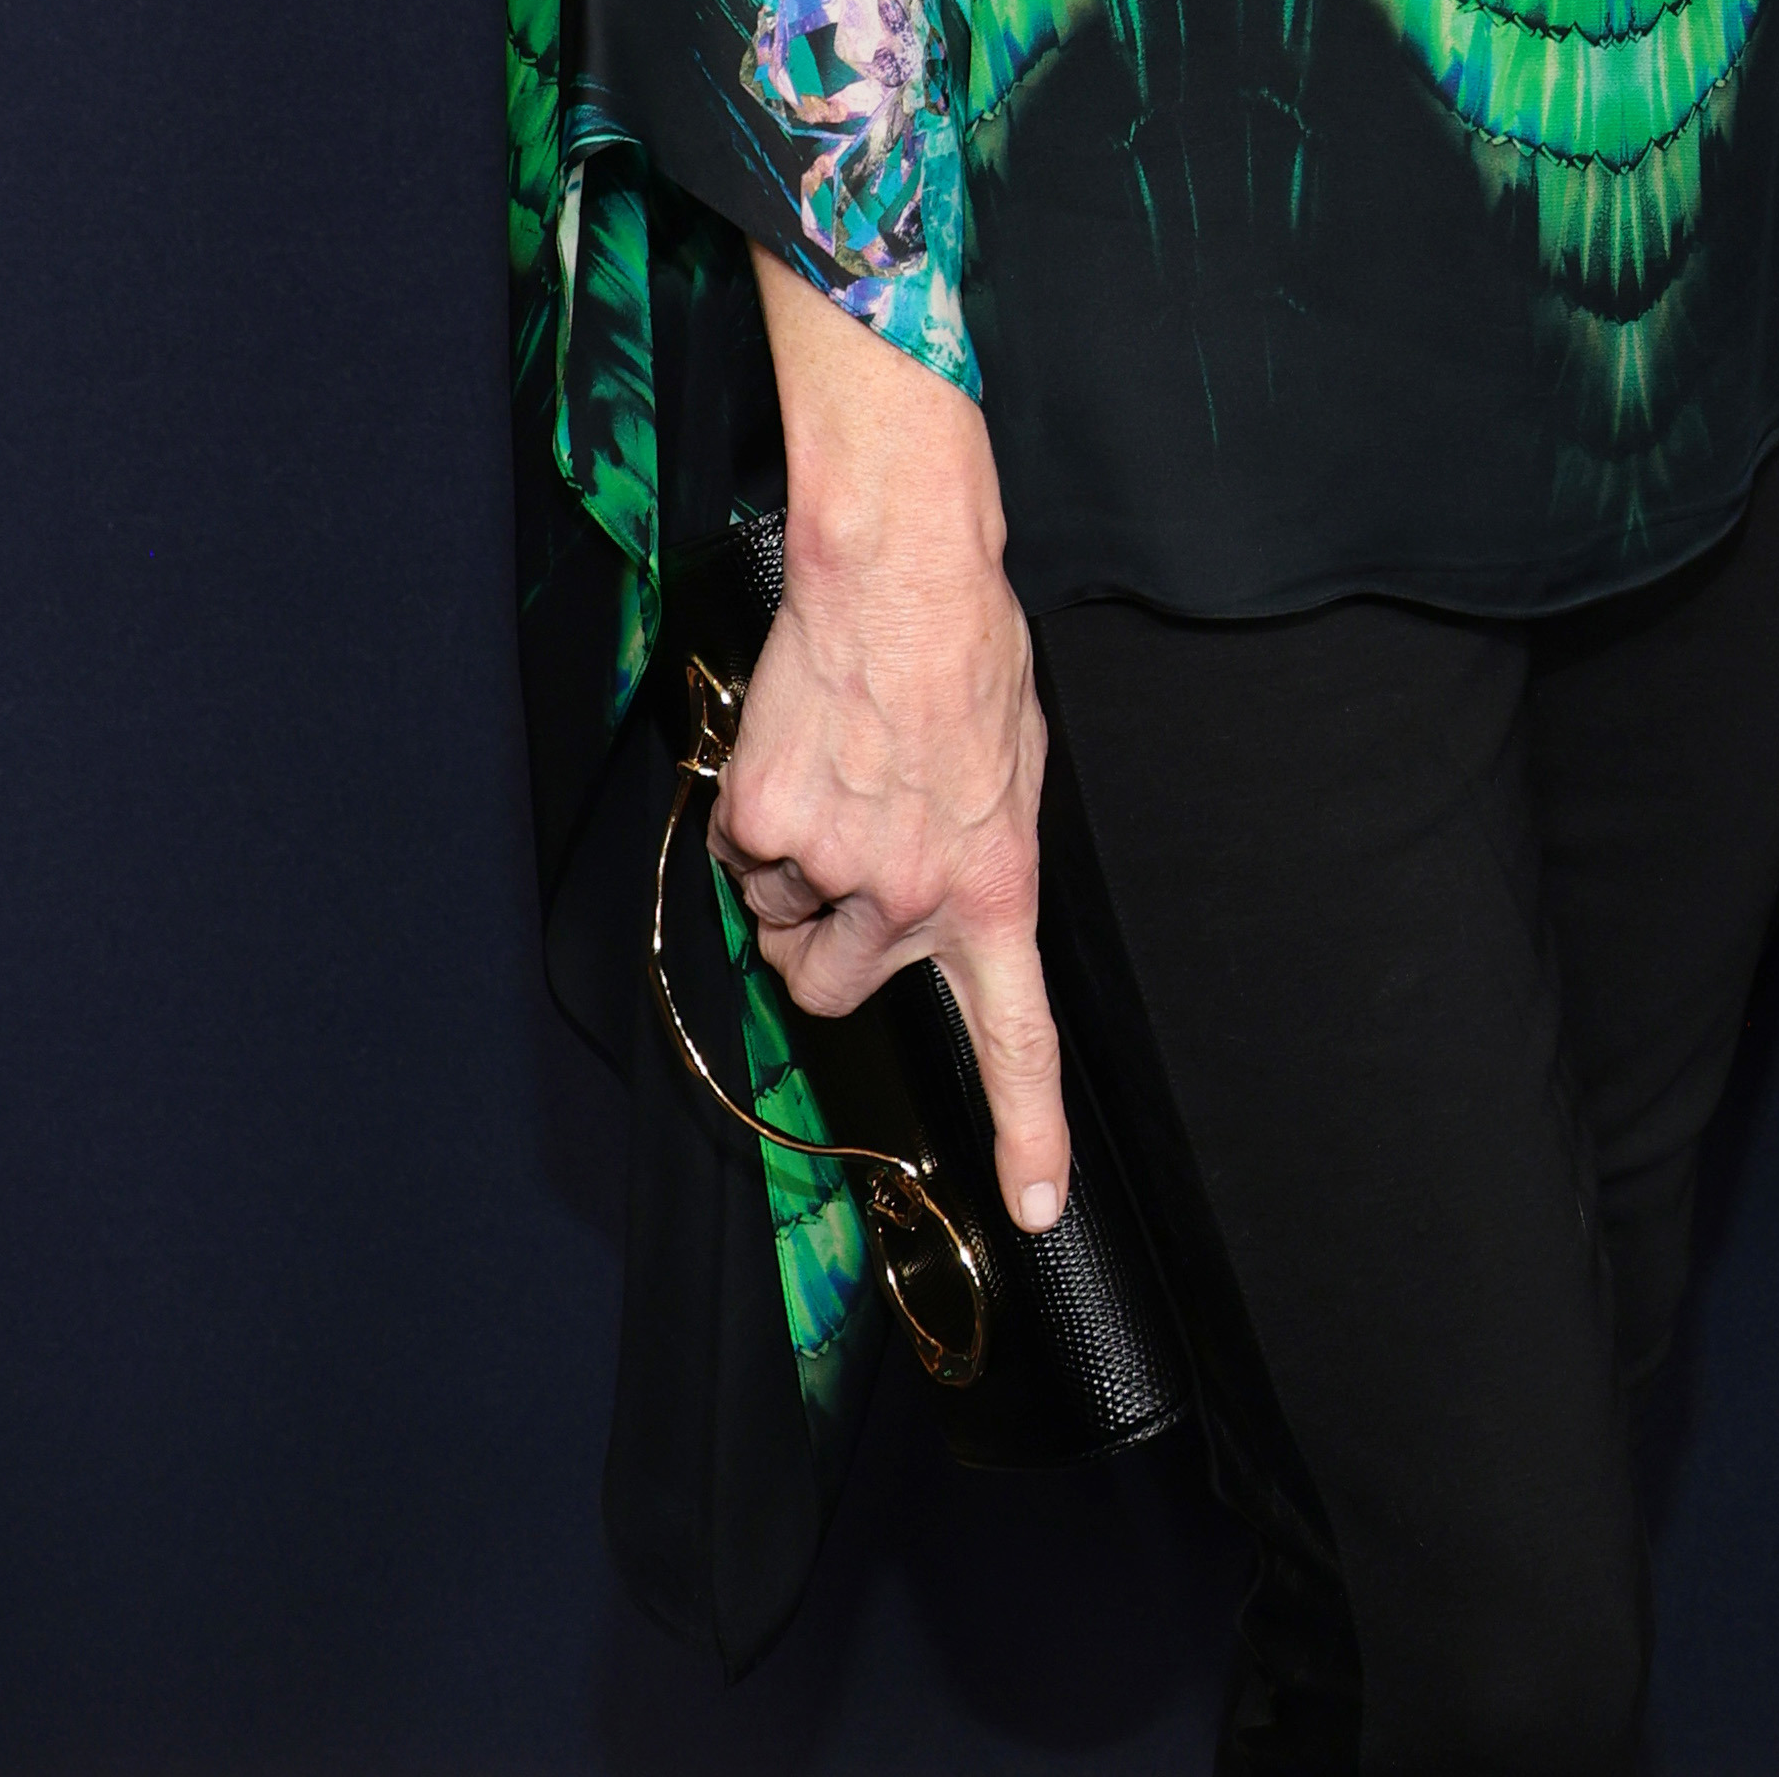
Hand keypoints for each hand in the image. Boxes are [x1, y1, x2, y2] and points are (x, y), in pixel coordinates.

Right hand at [725, 249, 1070, 1231]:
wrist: (902, 571)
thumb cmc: (968, 656)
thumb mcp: (1011, 770)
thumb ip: (975, 855)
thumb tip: (936, 897)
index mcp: (994, 888)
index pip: (1016, 1038)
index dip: (1027, 1131)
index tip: (1034, 1207)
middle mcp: (916, 897)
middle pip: (834, 986)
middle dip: (825, 939)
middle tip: (847, 849)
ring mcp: (840, 867)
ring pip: (783, 916)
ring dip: (793, 865)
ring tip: (840, 769)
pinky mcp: (772, 825)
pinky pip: (743, 854)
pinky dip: (757, 811)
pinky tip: (803, 744)